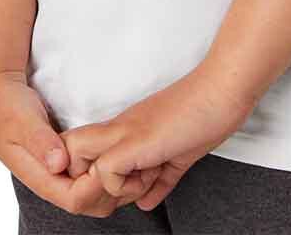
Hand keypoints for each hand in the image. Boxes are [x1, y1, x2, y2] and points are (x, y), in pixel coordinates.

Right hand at [0, 70, 148, 216]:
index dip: (101, 188)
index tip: (116, 164)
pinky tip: (124, 154)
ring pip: (95, 193)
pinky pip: (92, 176)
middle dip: (116, 191)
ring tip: (139, 162)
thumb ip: (39, 140)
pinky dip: (110, 171)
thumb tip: (59, 163)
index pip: (78, 200)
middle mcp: (52, 179)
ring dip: (117, 183)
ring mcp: (59, 171)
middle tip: (139, 167)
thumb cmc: (6, 107)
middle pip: (92, 204)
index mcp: (41, 176)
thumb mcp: (22, 120)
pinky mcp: (65, 160)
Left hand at [61, 62, 254, 211]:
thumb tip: (148, 202)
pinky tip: (153, 178)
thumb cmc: (208, 113)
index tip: (122, 190)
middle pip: (66, 151)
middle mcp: (118, 128)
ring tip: (142, 183)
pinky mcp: (137, 140)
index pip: (82, 151)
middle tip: (125, 192)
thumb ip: (160, 178)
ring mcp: (125, 131)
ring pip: (75, 158)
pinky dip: (124, 187)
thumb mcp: (178, 154)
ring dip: (103, 188)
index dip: (89, 176)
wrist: (224, 88)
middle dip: (84, 185)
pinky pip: (106, 171)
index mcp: (126, 130)